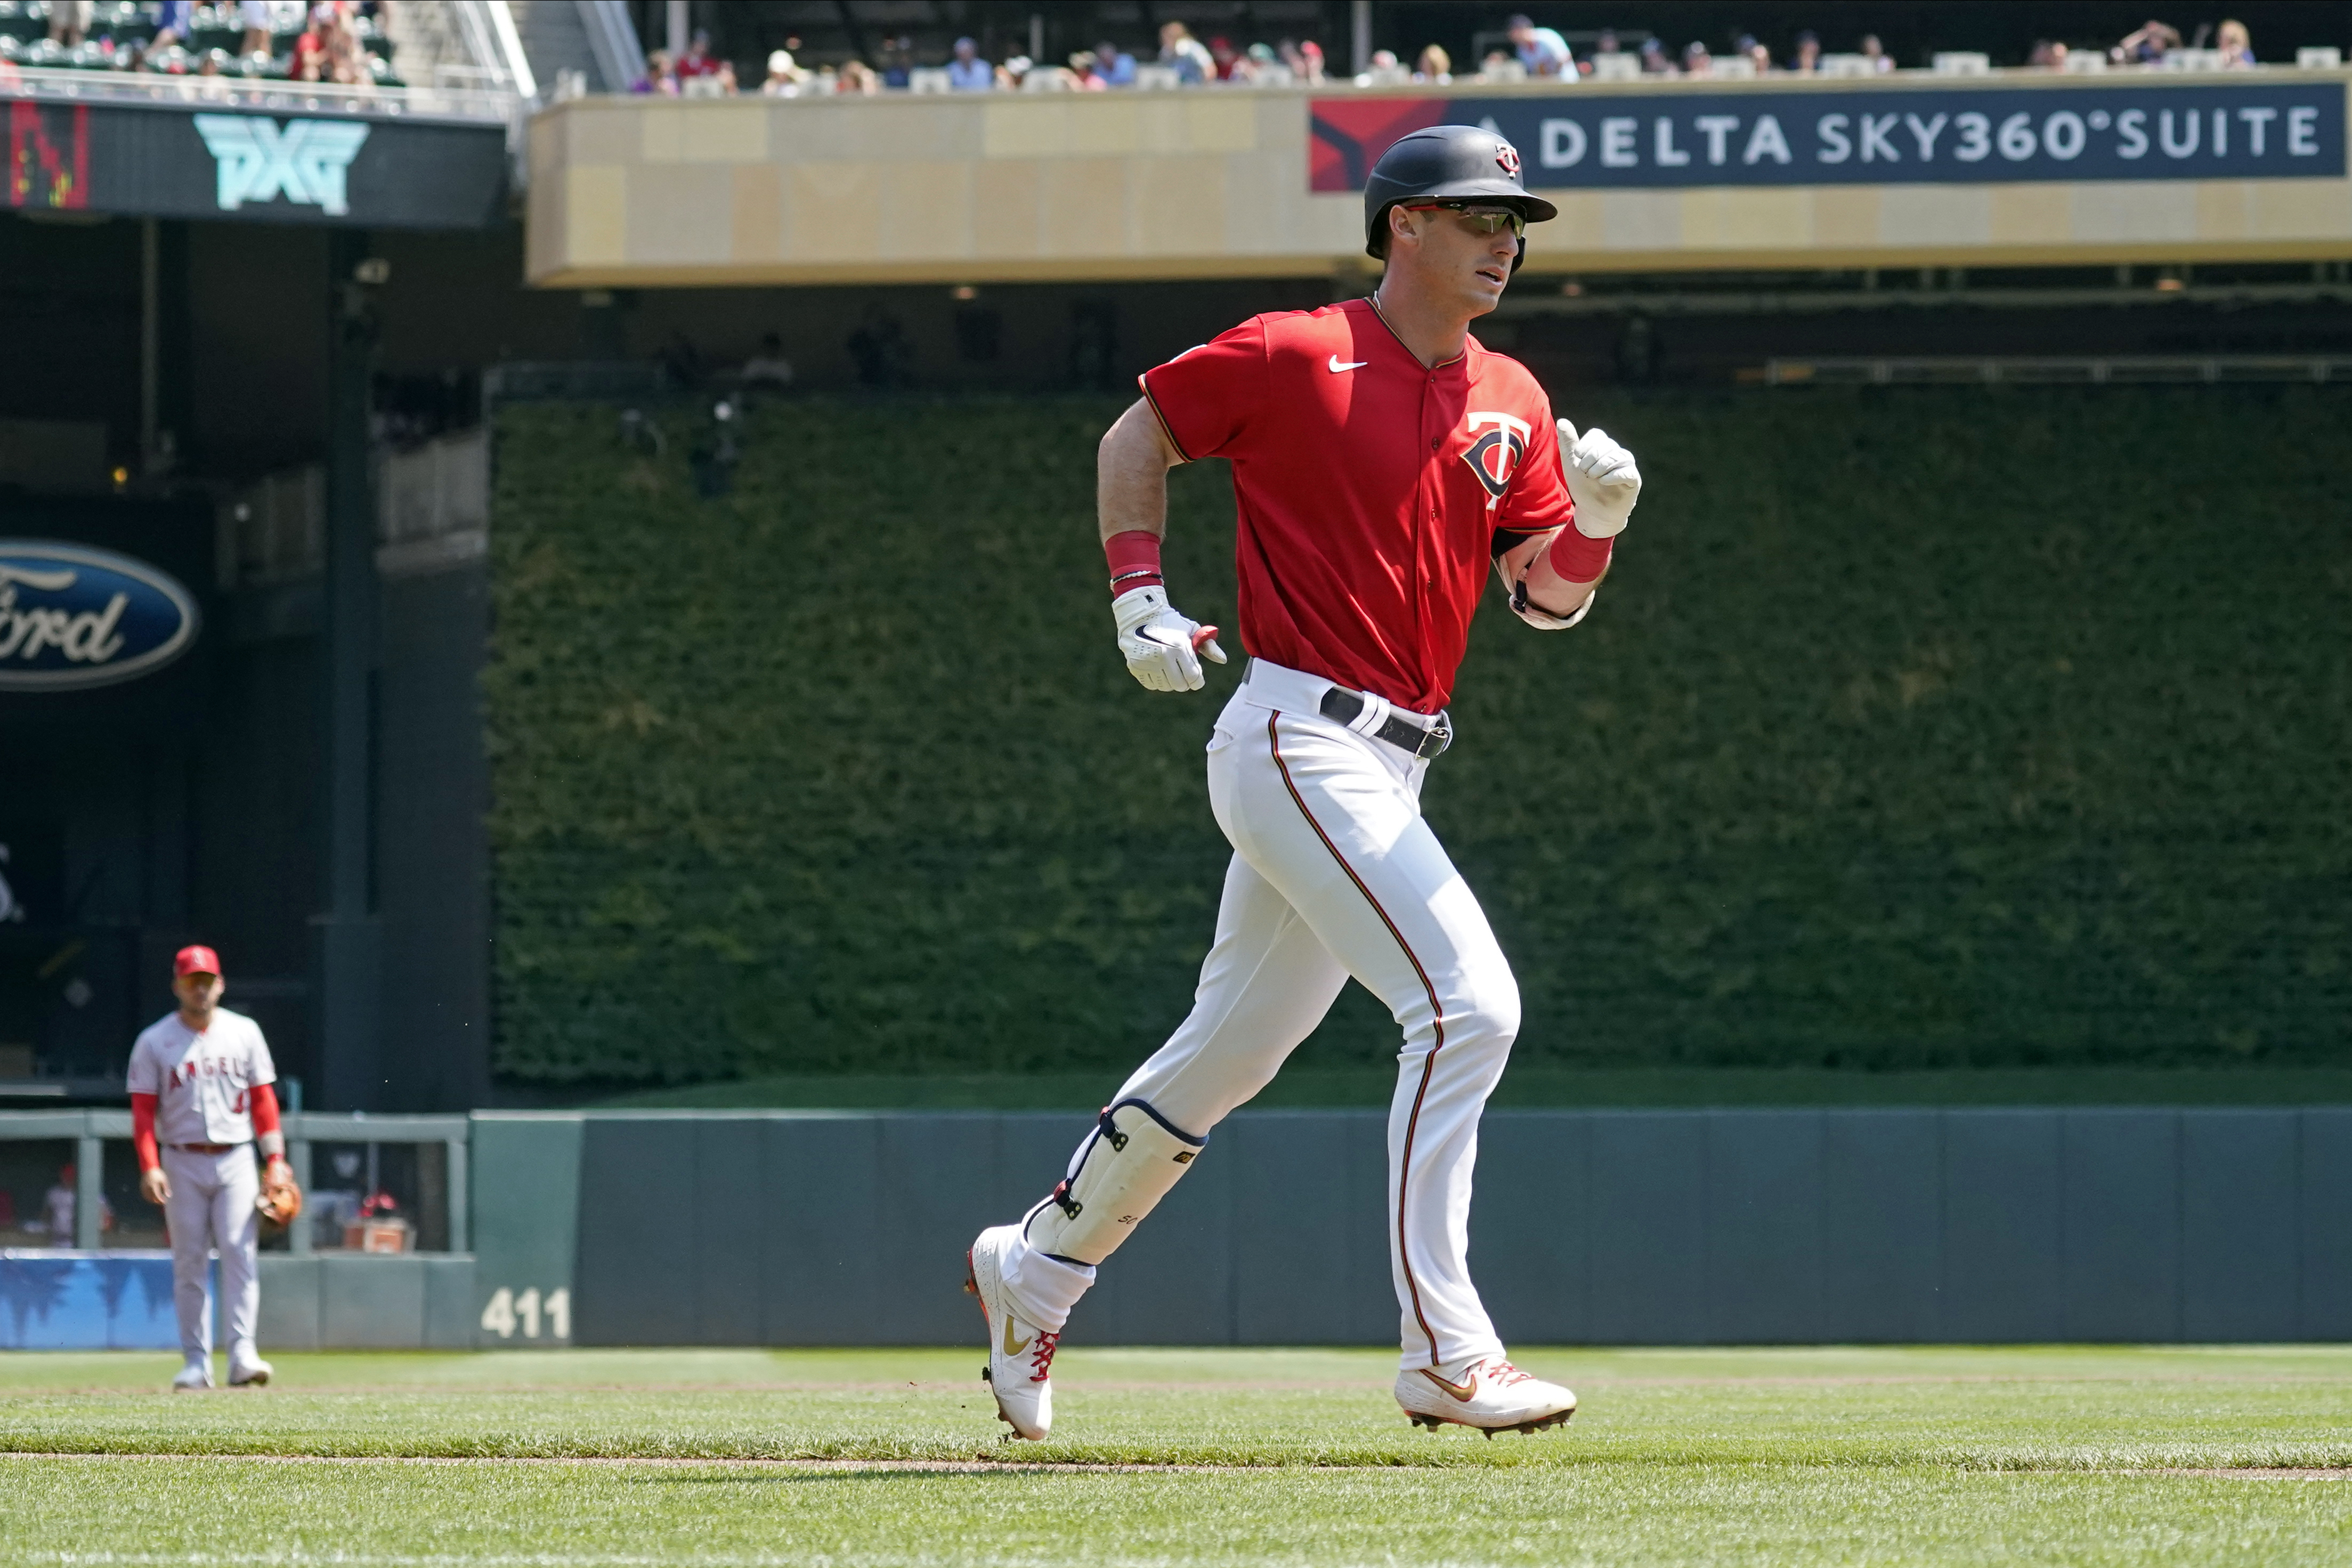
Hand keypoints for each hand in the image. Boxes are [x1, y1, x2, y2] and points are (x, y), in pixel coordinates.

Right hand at [140, 1166, 169, 1205]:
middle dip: (157, 1201)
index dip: (160, 1199)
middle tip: (162, 1202)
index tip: (164, 1202)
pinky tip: (152, 1198)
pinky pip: (144, 1195)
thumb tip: (169, 1196)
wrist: (149, 1170)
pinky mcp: (141, 1187)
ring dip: (152, 1200)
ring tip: (158, 1201)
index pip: (156, 1195)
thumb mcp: (164, 1180)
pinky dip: (148, 1197)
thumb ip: (166, 1188)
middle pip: (152, 1197)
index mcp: (153, 1185)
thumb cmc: (158, 1175)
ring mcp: (143, 1188)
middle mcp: (147, 1187)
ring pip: (147, 1197)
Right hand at [1112, 586, 1226, 692]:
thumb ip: (1208, 646)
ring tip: (1170, 669)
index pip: (1194, 678)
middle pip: (1180, 686)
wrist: (1139, 614)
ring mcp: (1147, 662)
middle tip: (1183, 673)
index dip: (1198, 681)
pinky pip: (1152, 685)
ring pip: (1166, 687)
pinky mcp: (1135, 666)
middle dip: (1185, 682)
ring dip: (1171, 681)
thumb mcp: (1191, 629)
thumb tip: (1223, 660)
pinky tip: (1158, 669)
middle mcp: (1162, 656)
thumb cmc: (1170, 623)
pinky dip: (1157, 681)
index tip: (1197, 679)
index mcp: (1179, 647)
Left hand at [1559, 420, 1640, 538]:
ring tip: (1593, 477)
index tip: (1577, 457)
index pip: (1597, 435)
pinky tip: (1603, 482)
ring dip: (1602, 466)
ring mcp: (1626, 466)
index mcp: (1602, 448)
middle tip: (1585, 472)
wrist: (1592, 512)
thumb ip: (1568, 444)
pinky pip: (1628, 471)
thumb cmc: (1584, 487)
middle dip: (1592, 458)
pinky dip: (1614, 475)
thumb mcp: (1571, 465)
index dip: (1586, 444)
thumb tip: (1562, 421)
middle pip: (1607, 445)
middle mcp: (1616, 453)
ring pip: (1619, 456)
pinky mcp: (1633, 480)